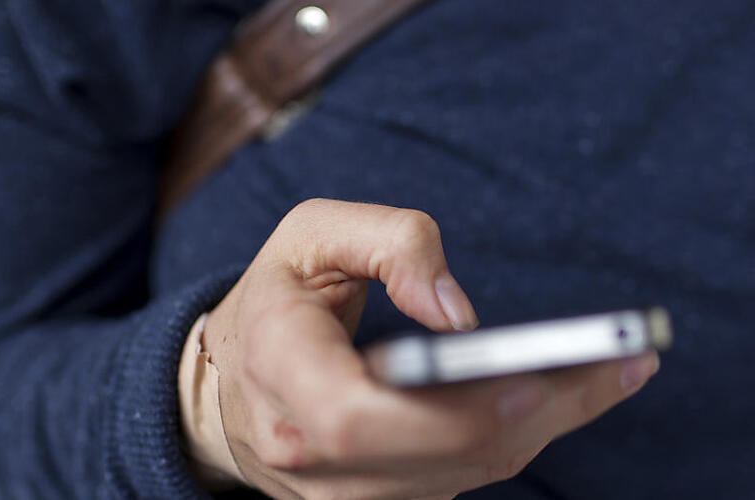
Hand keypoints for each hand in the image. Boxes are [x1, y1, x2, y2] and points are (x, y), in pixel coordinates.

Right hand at [201, 199, 657, 498]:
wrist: (234, 377)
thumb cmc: (277, 298)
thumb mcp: (312, 234)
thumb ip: (388, 243)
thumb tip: (459, 312)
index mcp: (279, 371)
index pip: (357, 419)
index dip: (447, 412)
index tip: (532, 378)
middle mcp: (302, 449)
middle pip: (434, 454)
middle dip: (537, 411)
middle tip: (623, 359)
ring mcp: (335, 490)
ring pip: (459, 473)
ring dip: (544, 425)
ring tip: (615, 370)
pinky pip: (457, 478)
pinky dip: (515, 438)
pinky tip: (561, 398)